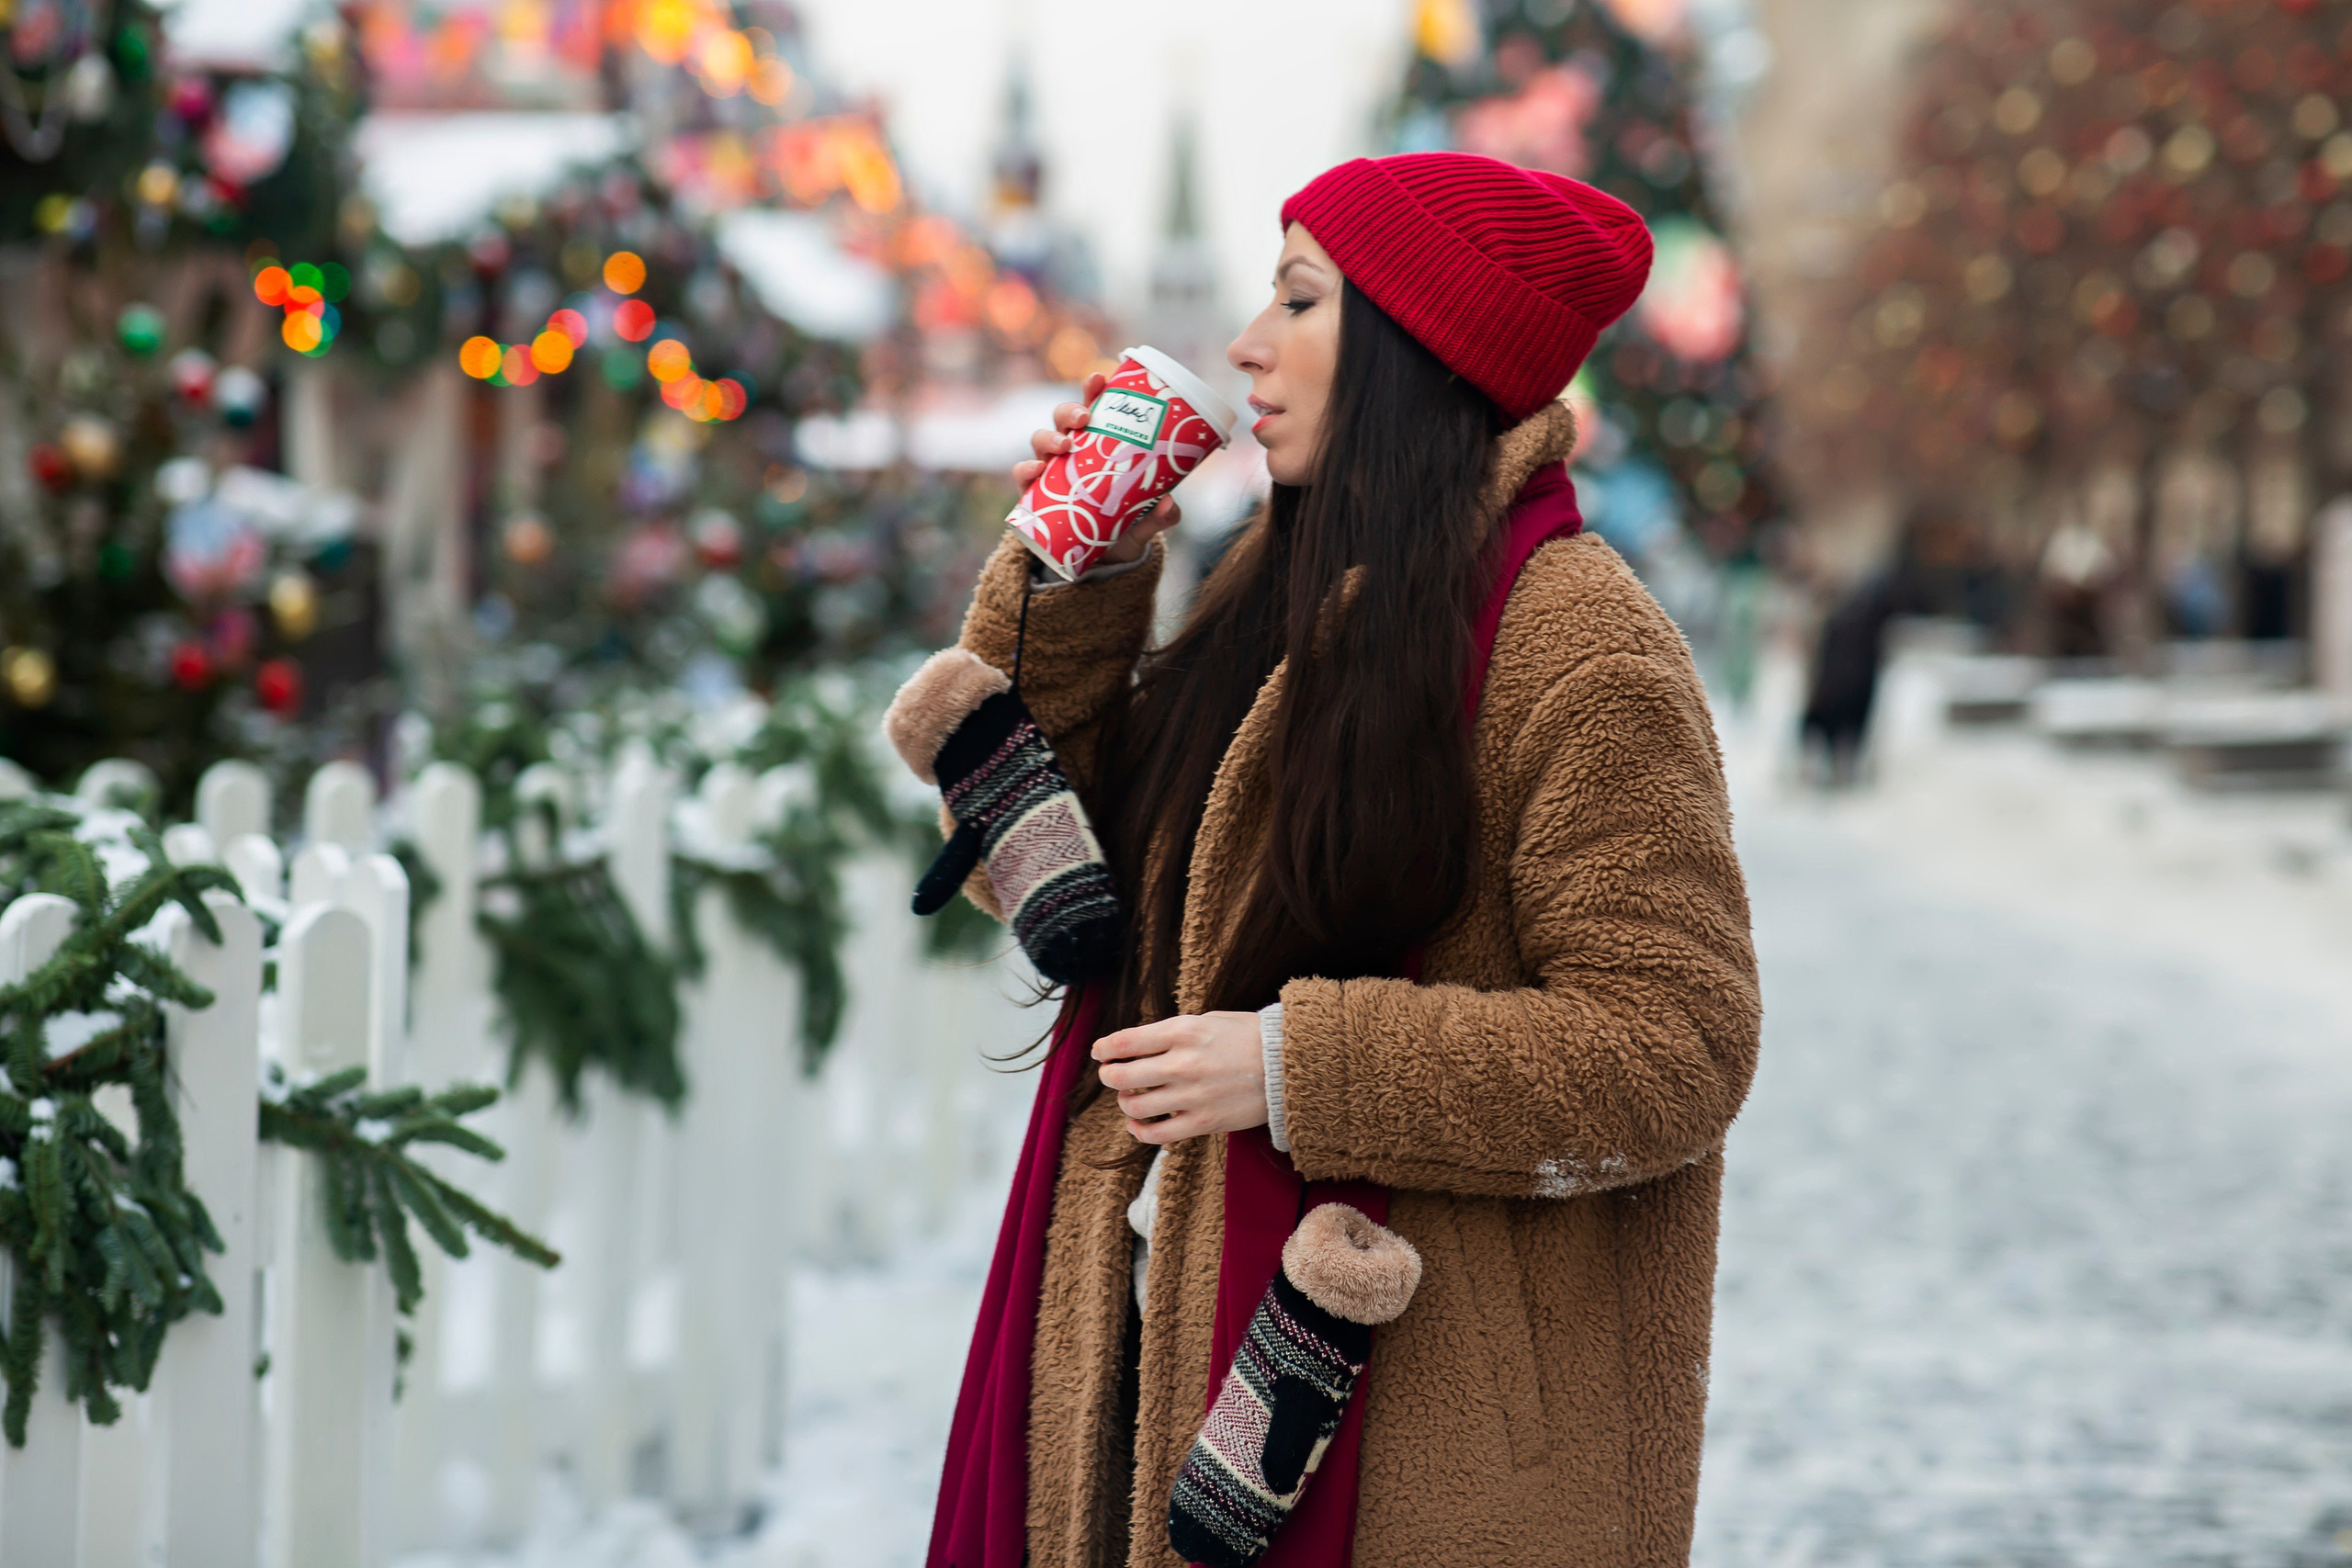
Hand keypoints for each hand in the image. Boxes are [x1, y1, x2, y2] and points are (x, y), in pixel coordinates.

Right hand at [1012, 371, 1183, 565]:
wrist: (1100, 562)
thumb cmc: (1123, 528)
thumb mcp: (1144, 523)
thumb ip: (1159, 517)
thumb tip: (1169, 505)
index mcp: (1098, 446)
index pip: (1094, 410)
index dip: (1093, 391)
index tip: (1099, 378)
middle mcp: (1072, 452)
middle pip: (1063, 419)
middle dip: (1070, 412)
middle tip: (1083, 418)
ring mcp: (1052, 471)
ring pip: (1041, 440)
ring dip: (1050, 437)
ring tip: (1064, 445)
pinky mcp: (1036, 495)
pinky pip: (1024, 475)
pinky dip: (1026, 469)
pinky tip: (1036, 470)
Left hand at [1093, 1011, 1265, 1145]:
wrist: (1288, 1064)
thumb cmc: (1247, 1037)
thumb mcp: (1207, 1020)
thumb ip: (1171, 1032)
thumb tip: (1137, 1045)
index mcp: (1182, 1032)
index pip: (1124, 1042)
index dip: (1104, 1048)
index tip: (1100, 1052)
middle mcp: (1182, 1064)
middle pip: (1122, 1076)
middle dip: (1109, 1076)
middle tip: (1111, 1074)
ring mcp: (1192, 1096)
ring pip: (1134, 1107)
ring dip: (1125, 1102)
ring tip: (1131, 1096)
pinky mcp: (1203, 1122)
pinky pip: (1156, 1134)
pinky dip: (1139, 1131)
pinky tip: (1137, 1124)